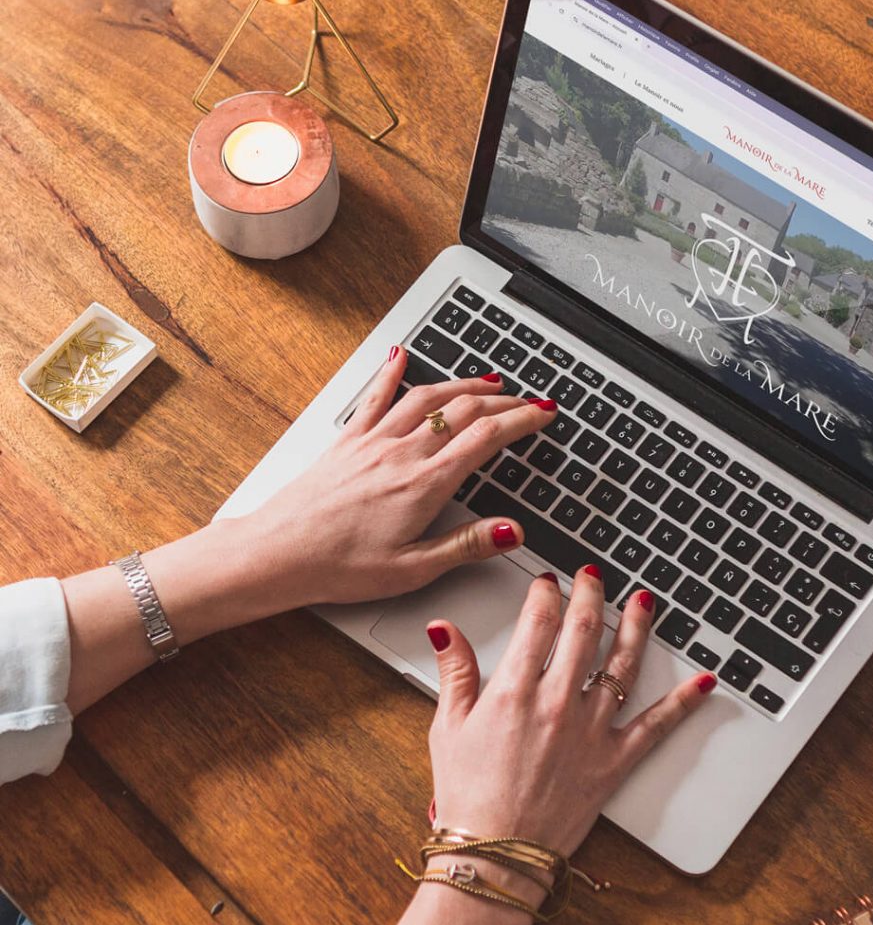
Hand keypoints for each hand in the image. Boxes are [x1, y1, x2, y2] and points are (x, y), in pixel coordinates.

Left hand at [244, 345, 556, 607]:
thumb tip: (511, 530)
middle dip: (504, 400)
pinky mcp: (347, 442)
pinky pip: (374, 397)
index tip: (543, 414)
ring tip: (488, 379)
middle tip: (528, 399)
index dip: (523, 421)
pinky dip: (392, 373)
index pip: (487, 438)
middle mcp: (401, 454)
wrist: (278, 554)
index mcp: (424, 485)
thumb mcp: (413, 569)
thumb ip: (466, 545)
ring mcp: (372, 442)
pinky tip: (401, 356)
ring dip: (463, 383)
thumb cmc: (338, 566)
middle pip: (464, 410)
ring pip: (427, 397)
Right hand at [426, 567, 716, 856]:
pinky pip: (656, 726)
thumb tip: (444, 629)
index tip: (547, 583)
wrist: (497, 855)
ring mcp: (591, 732)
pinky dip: (684, 702)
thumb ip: (454, 672)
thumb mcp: (447, 727)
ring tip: (643, 601)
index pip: (539, 622)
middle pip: (584, 630)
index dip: (545, 593)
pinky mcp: (615, 761)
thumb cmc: (468, 796)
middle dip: (591, 594)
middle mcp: (557, 704)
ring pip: (622, 665)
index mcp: (514, 692)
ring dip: (636, 627)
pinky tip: (703, 682)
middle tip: (593, 576)